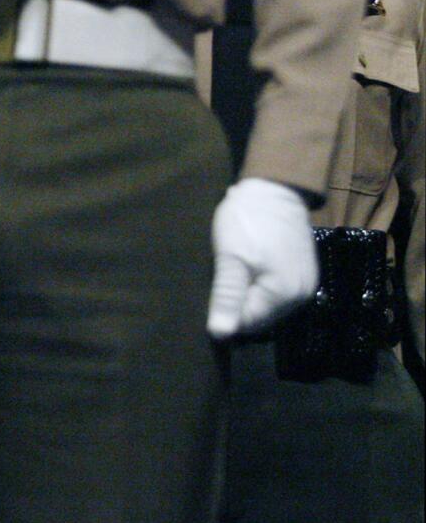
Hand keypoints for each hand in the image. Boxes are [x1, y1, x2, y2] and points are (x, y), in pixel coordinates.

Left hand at [206, 177, 318, 338]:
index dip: (226, 312)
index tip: (214, 289)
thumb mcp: (230, 258)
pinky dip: (261, 286)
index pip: (248, 324)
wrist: (275, 188)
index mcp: (284, 295)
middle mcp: (302, 295)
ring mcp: (306, 284)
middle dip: (239, 304)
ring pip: (269, 305)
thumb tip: (221, 334)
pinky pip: (278, 292)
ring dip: (249, 295)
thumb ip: (227, 297)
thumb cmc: (248, 220)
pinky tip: (249, 268)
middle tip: (224, 276)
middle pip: (260, 317)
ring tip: (236, 270)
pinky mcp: (304, 273)